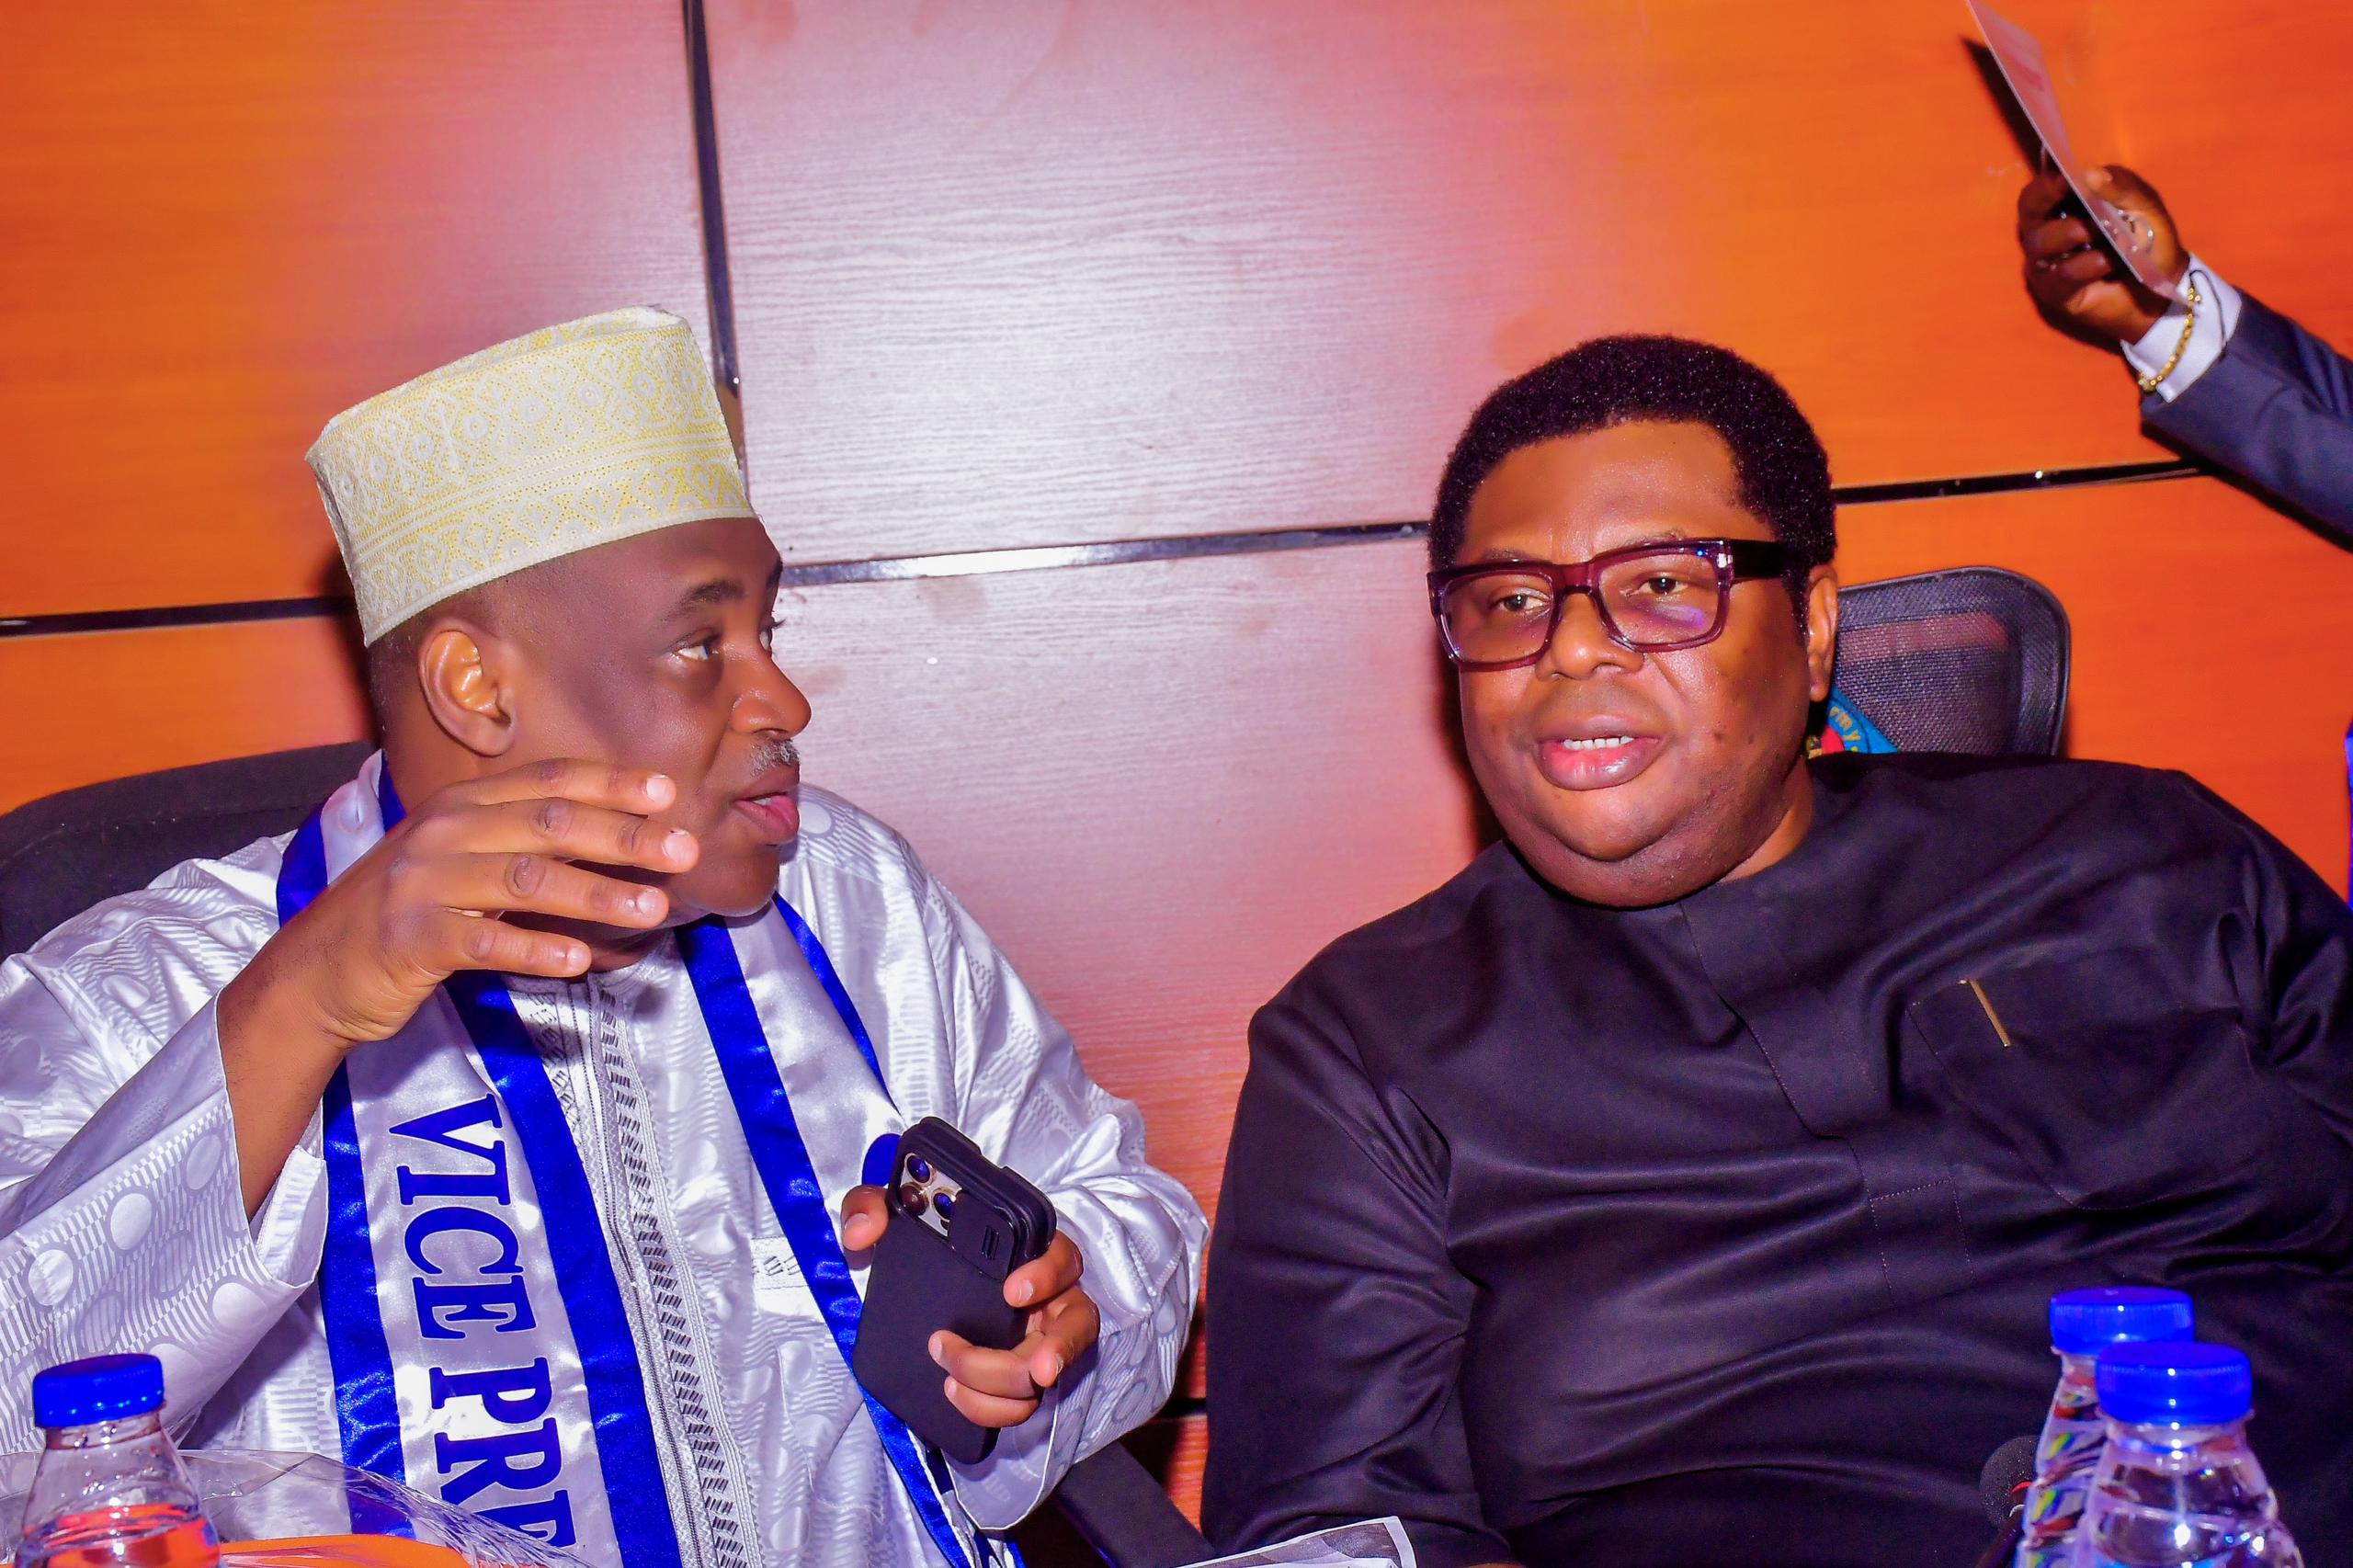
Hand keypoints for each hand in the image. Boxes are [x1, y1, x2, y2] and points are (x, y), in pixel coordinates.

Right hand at [223, 759, 697, 1052]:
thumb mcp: (460, 862)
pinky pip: (483, 941)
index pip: (547, 781)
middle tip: (683, 849)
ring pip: (525, 880)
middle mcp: (444, 831)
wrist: (314, 972)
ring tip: (653, 908)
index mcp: (462, 804)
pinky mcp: (410, 938)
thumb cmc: (406, 916)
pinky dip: (534, 948)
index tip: (666, 792)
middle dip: (623, 835)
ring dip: (596, 892)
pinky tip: (579, 958)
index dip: (609, 784)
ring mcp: (423, 883)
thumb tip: (616, 838)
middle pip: (548, 823)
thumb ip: (522, 843)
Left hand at [840, 1185, 1100, 1429]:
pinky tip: (955, 1394)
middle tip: (1035, 1370)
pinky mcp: (1017, 1376)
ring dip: (1003, 1385)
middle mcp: (1046, 1297)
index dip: (1047, 1275)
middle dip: (1057, 1351)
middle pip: (1074, 1325)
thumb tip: (863, 1232)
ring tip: (953, 1381)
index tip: (1011, 1291)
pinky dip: (991, 1409)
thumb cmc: (920, 1245)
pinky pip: (1020, 1402)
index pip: (1061, 1256)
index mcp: (1028, 1252)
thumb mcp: (892, 1218)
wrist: (910, 1288)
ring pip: (1047, 1372)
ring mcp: (1037, 1340)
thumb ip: (871, 1207)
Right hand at [2016, 163, 2188, 344]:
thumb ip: (2121, 187)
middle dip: (2046, 202)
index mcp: (2064, 208)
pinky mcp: (2055, 293)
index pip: (2038, 192)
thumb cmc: (2148, 239)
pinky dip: (2089, 264)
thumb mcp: (2143, 205)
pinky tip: (2110, 262)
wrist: (2164, 285)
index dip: (2046, 184)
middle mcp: (2046, 234)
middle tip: (2073, 193)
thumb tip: (2090, 173)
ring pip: (2039, 243)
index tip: (2067, 178)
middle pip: (2027, 213)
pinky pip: (2061, 274)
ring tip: (2106, 234)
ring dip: (2073, 232)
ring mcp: (2047, 265)